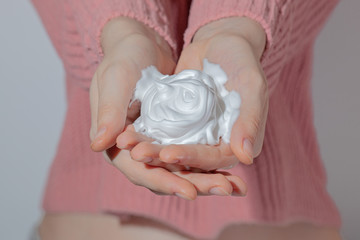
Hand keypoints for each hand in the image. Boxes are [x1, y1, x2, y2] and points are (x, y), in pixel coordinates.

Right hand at [89, 17, 246, 198]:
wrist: (141, 43)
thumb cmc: (124, 57)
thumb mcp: (116, 79)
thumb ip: (108, 111)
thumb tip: (98, 146)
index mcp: (114, 143)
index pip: (139, 171)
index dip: (164, 182)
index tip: (190, 192)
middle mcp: (134, 150)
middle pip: (164, 175)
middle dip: (194, 184)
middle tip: (224, 189)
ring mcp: (154, 142)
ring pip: (179, 168)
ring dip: (205, 178)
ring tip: (233, 185)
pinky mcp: (170, 134)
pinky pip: (189, 152)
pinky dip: (206, 161)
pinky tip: (228, 167)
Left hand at [117, 17, 268, 170]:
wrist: (220, 42)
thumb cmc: (241, 60)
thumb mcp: (250, 86)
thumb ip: (249, 120)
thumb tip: (246, 158)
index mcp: (237, 143)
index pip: (213, 159)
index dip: (191, 158)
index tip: (167, 154)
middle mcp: (216, 144)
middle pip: (188, 160)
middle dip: (163, 158)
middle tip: (138, 153)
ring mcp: (196, 135)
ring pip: (171, 148)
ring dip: (150, 149)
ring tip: (126, 144)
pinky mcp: (179, 124)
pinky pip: (162, 132)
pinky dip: (146, 133)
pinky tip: (127, 132)